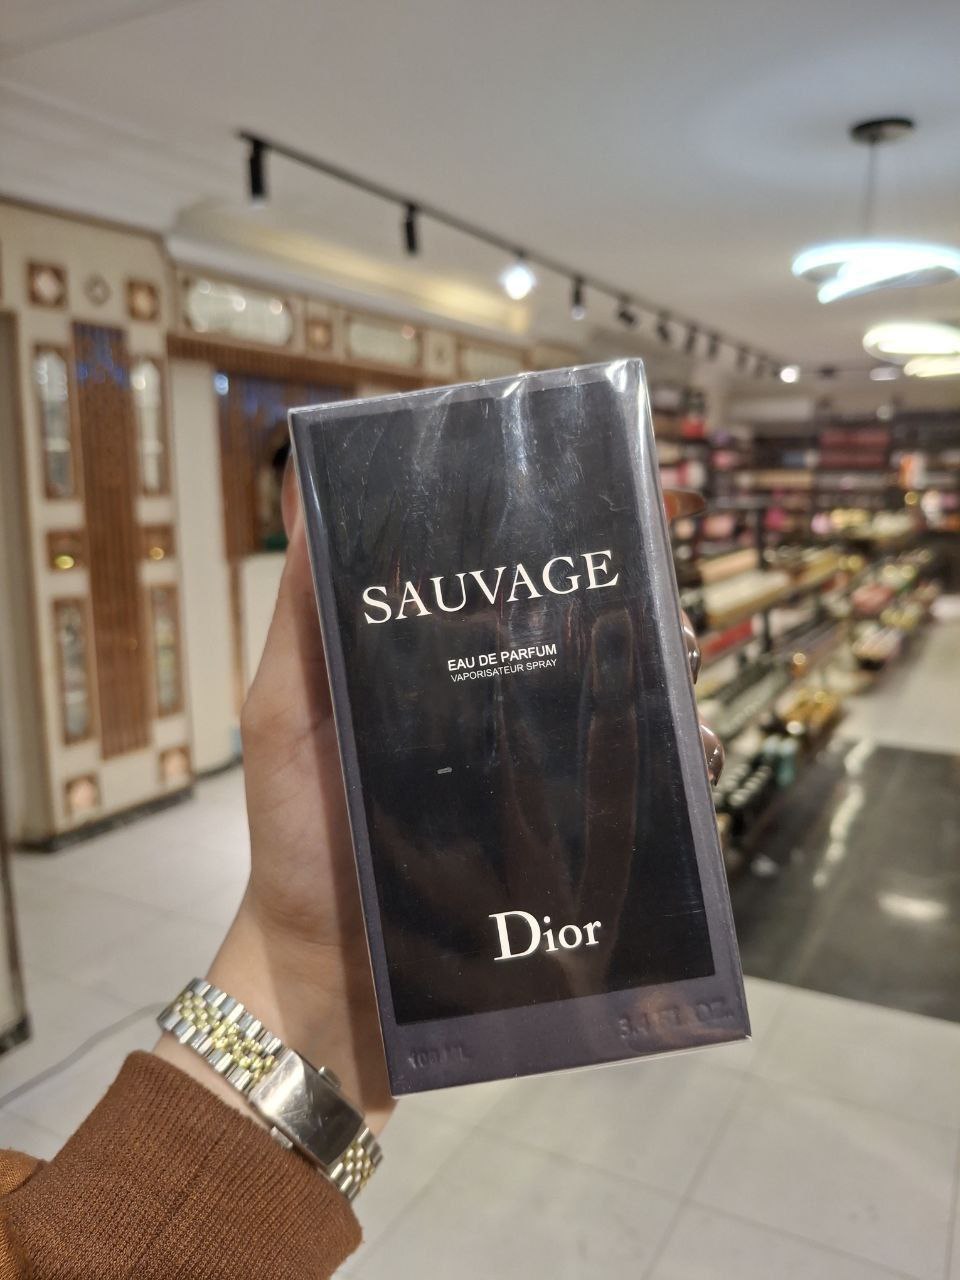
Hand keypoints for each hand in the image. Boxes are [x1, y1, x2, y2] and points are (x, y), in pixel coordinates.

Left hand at [155, 481, 718, 1131]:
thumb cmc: (299, 846)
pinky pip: (646, 824)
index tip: (595, 527)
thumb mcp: (286, 720)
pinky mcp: (576, 875)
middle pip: (585, 665)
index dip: (558, 568)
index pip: (513, 613)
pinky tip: (696, 756)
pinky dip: (683, 784)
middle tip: (652, 603)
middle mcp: (505, 742)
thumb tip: (312, 494)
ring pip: (629, 734)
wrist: (325, 986)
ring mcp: (545, 809)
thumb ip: (304, 620)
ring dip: (668, 694)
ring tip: (683, 668)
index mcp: (445, 695)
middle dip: (633, 625)